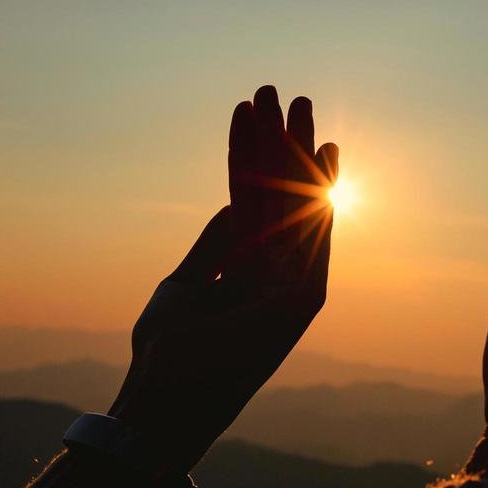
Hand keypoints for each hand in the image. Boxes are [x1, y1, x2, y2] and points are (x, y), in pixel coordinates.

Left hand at [109, 86, 338, 472]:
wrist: (166, 397)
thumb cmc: (168, 352)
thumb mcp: (186, 282)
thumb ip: (214, 245)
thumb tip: (236, 204)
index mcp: (246, 269)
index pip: (250, 199)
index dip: (249, 155)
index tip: (252, 113)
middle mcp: (273, 272)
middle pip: (278, 192)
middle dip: (281, 141)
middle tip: (281, 90)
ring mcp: (291, 284)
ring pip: (293, 201)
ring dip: (296, 149)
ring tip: (297, 98)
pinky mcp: (304, 298)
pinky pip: (309, 230)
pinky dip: (314, 188)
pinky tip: (320, 151)